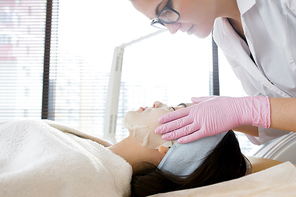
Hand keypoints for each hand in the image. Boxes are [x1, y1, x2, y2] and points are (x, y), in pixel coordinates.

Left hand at [155, 96, 270, 142]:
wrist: (237, 109)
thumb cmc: (225, 103)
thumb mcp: (210, 98)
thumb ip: (199, 99)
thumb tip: (191, 97)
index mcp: (196, 108)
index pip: (178, 113)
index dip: (168, 117)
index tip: (160, 120)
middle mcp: (196, 115)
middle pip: (178, 122)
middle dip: (166, 127)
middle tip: (156, 130)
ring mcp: (202, 123)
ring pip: (184, 130)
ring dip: (173, 134)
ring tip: (164, 137)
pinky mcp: (208, 130)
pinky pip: (195, 136)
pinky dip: (186, 139)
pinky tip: (179, 141)